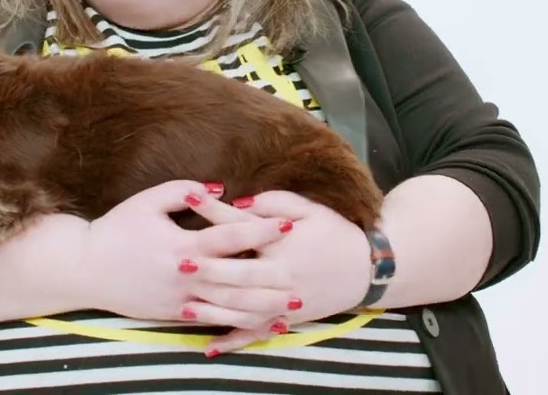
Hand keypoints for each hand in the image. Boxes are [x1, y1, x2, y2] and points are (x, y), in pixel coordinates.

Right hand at [77, 180, 294, 322]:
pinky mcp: (173, 313)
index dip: (260, 229)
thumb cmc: (117, 229)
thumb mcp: (147, 201)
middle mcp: (185, 273)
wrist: (85, 268)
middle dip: (272, 276)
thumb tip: (217, 190)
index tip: (287, 224)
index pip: (230, 235)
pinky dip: (237, 324)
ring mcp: (180, 297)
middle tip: (301, 275)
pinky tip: (258, 325)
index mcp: (182, 243)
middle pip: (238, 277)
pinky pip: (211, 320)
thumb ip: (183, 192)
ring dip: (262, 307)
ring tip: (290, 306)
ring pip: (229, 305)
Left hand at [183, 190, 372, 354]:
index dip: (213, 212)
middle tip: (179, 264)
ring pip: (243, 309)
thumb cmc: (335, 232)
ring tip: (182, 308)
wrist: (369, 268)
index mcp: (282, 241)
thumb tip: (238, 202)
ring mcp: (283, 300)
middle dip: (207, 269)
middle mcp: (281, 272)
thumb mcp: (309, 208)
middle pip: (237, 273)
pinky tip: (210, 347)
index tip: (187, 199)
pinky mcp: (288, 320)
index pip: (240, 225)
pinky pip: (257, 333)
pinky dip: (234, 342)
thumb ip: (273, 202)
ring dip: (212, 310)